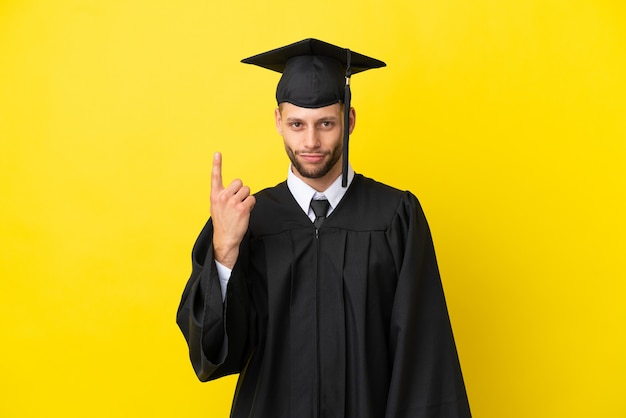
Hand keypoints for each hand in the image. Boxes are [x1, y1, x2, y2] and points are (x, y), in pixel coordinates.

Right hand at [210, 152, 255, 268]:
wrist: (225, 238)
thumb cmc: (222, 222)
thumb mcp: (216, 207)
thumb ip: (222, 195)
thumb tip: (235, 189)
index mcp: (215, 195)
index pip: (215, 177)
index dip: (216, 164)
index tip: (217, 153)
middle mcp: (223, 197)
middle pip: (239, 182)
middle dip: (241, 190)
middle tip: (237, 201)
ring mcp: (233, 202)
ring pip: (247, 190)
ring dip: (246, 198)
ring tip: (240, 208)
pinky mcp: (242, 208)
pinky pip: (252, 199)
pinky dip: (251, 205)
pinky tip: (245, 212)